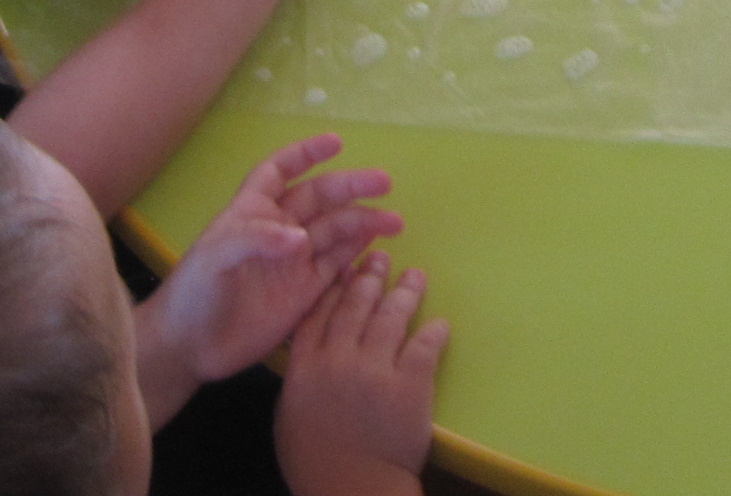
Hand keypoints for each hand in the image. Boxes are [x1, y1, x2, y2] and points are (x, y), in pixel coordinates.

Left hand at [135, 135, 401, 408]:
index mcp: (253, 211)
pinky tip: (378, 250)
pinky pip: (337, 268)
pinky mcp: (305, 293)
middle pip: (320, 199)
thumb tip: (301, 239)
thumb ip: (255, 240)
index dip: (305, 154)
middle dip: (351, 188)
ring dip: (364, 222)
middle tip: (384, 184)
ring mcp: (294, 262)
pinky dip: (359, 256)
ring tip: (393, 222)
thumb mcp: (215, 258)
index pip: (280, 171)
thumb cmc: (195, 292)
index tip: (336, 142)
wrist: (190, 347)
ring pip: (336, 232)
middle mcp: (279, 231)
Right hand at [277, 253, 447, 495]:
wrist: (352, 490)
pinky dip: (434, 331)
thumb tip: (310, 348)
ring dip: (404, 292)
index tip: (345, 267)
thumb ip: (300, 376)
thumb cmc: (315, 462)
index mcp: (305, 368)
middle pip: (355, 306)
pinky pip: (425, 345)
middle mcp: (338, 359)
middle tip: (380, 258)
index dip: (334, 287)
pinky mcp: (410, 383)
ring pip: (391, 316)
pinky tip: (440, 322)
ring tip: (415, 276)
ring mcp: (375, 369)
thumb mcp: (290, 415)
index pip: (319, 314)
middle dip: (370, 277)